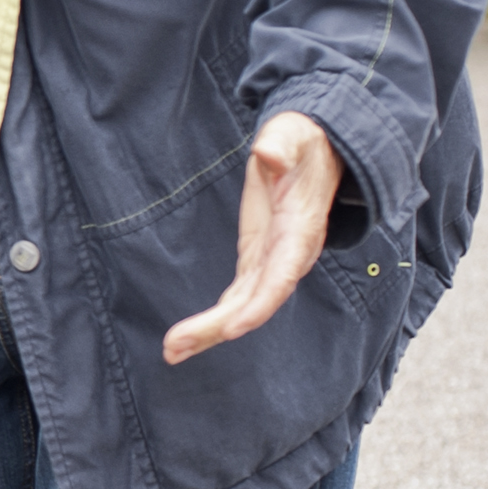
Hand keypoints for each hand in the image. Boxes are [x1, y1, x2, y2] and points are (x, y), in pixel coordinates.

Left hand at [162, 113, 341, 363]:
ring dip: (208, 333)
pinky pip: (236, 298)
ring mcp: (272, 262)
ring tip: (172, 353)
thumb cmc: (302, 142)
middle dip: (218, 327)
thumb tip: (267, 154)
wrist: (316, 151)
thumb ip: (281, 144)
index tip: (232, 327)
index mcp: (299, 231)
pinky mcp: (257, 261)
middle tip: (174, 348)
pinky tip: (186, 339)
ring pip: (242, 307)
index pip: (281, 274)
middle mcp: (288, 256)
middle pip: (256, 302)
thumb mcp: (293, 135)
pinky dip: (212, 320)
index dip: (260, 303)